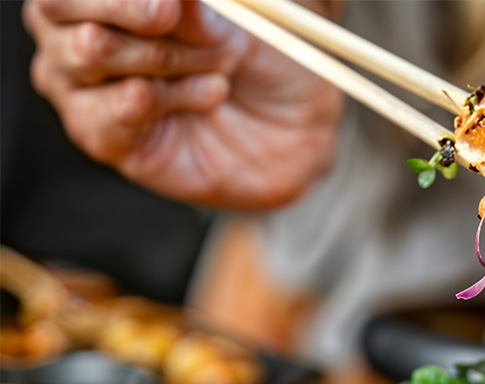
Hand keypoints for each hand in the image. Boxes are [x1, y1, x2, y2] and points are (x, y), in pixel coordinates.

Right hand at [23, 0, 344, 208]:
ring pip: (86, 53)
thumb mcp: (239, 16)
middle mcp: (74, 31)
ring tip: (219, 65)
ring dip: (162, 55)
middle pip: (56, 6)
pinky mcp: (106, 138)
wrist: (297, 127)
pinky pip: (109, 113)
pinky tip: (211, 93)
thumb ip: (195, 3)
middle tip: (168, 13)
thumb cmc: (265, 55)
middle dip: (122, 6)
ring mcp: (82, 88)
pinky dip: (166, 98)